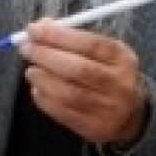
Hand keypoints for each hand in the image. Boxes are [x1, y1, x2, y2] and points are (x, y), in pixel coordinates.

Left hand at [20, 19, 147, 143]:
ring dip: (42, 78)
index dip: (58, 35)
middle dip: (45, 55)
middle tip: (26, 48)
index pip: (90, 44)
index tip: (34, 29)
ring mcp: (107, 109)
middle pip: (77, 69)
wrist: (129, 114)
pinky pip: (62, 112)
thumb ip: (71, 37)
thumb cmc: (107, 73)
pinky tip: (37, 89)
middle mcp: (119, 84)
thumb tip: (40, 26)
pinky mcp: (93, 128)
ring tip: (31, 70)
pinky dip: (43, 98)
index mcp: (122, 59)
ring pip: (67, 93)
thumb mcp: (100, 51)